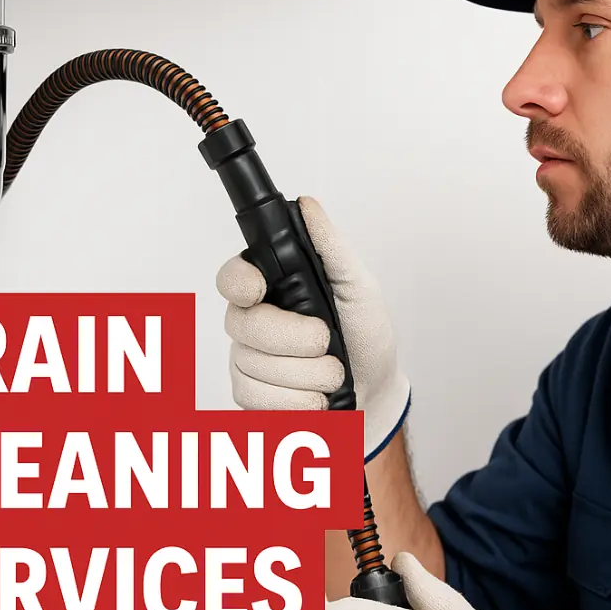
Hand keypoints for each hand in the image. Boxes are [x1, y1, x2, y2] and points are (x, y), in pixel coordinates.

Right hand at [215, 195, 409, 461]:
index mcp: (274, 287)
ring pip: (255, 367)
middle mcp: (253, 320)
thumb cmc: (367, 336)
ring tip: (331, 374)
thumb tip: (308, 206)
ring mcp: (248, 359)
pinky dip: (295, 403)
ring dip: (306, 376)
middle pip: (245, 326)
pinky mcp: (251, 395)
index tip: (258, 290)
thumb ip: (332, 248)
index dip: (240, 283)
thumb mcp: (359, 287)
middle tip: (327, 342)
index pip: (234, 277)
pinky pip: (256, 400)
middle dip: (295, 340)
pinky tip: (315, 398)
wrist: (377, 393)